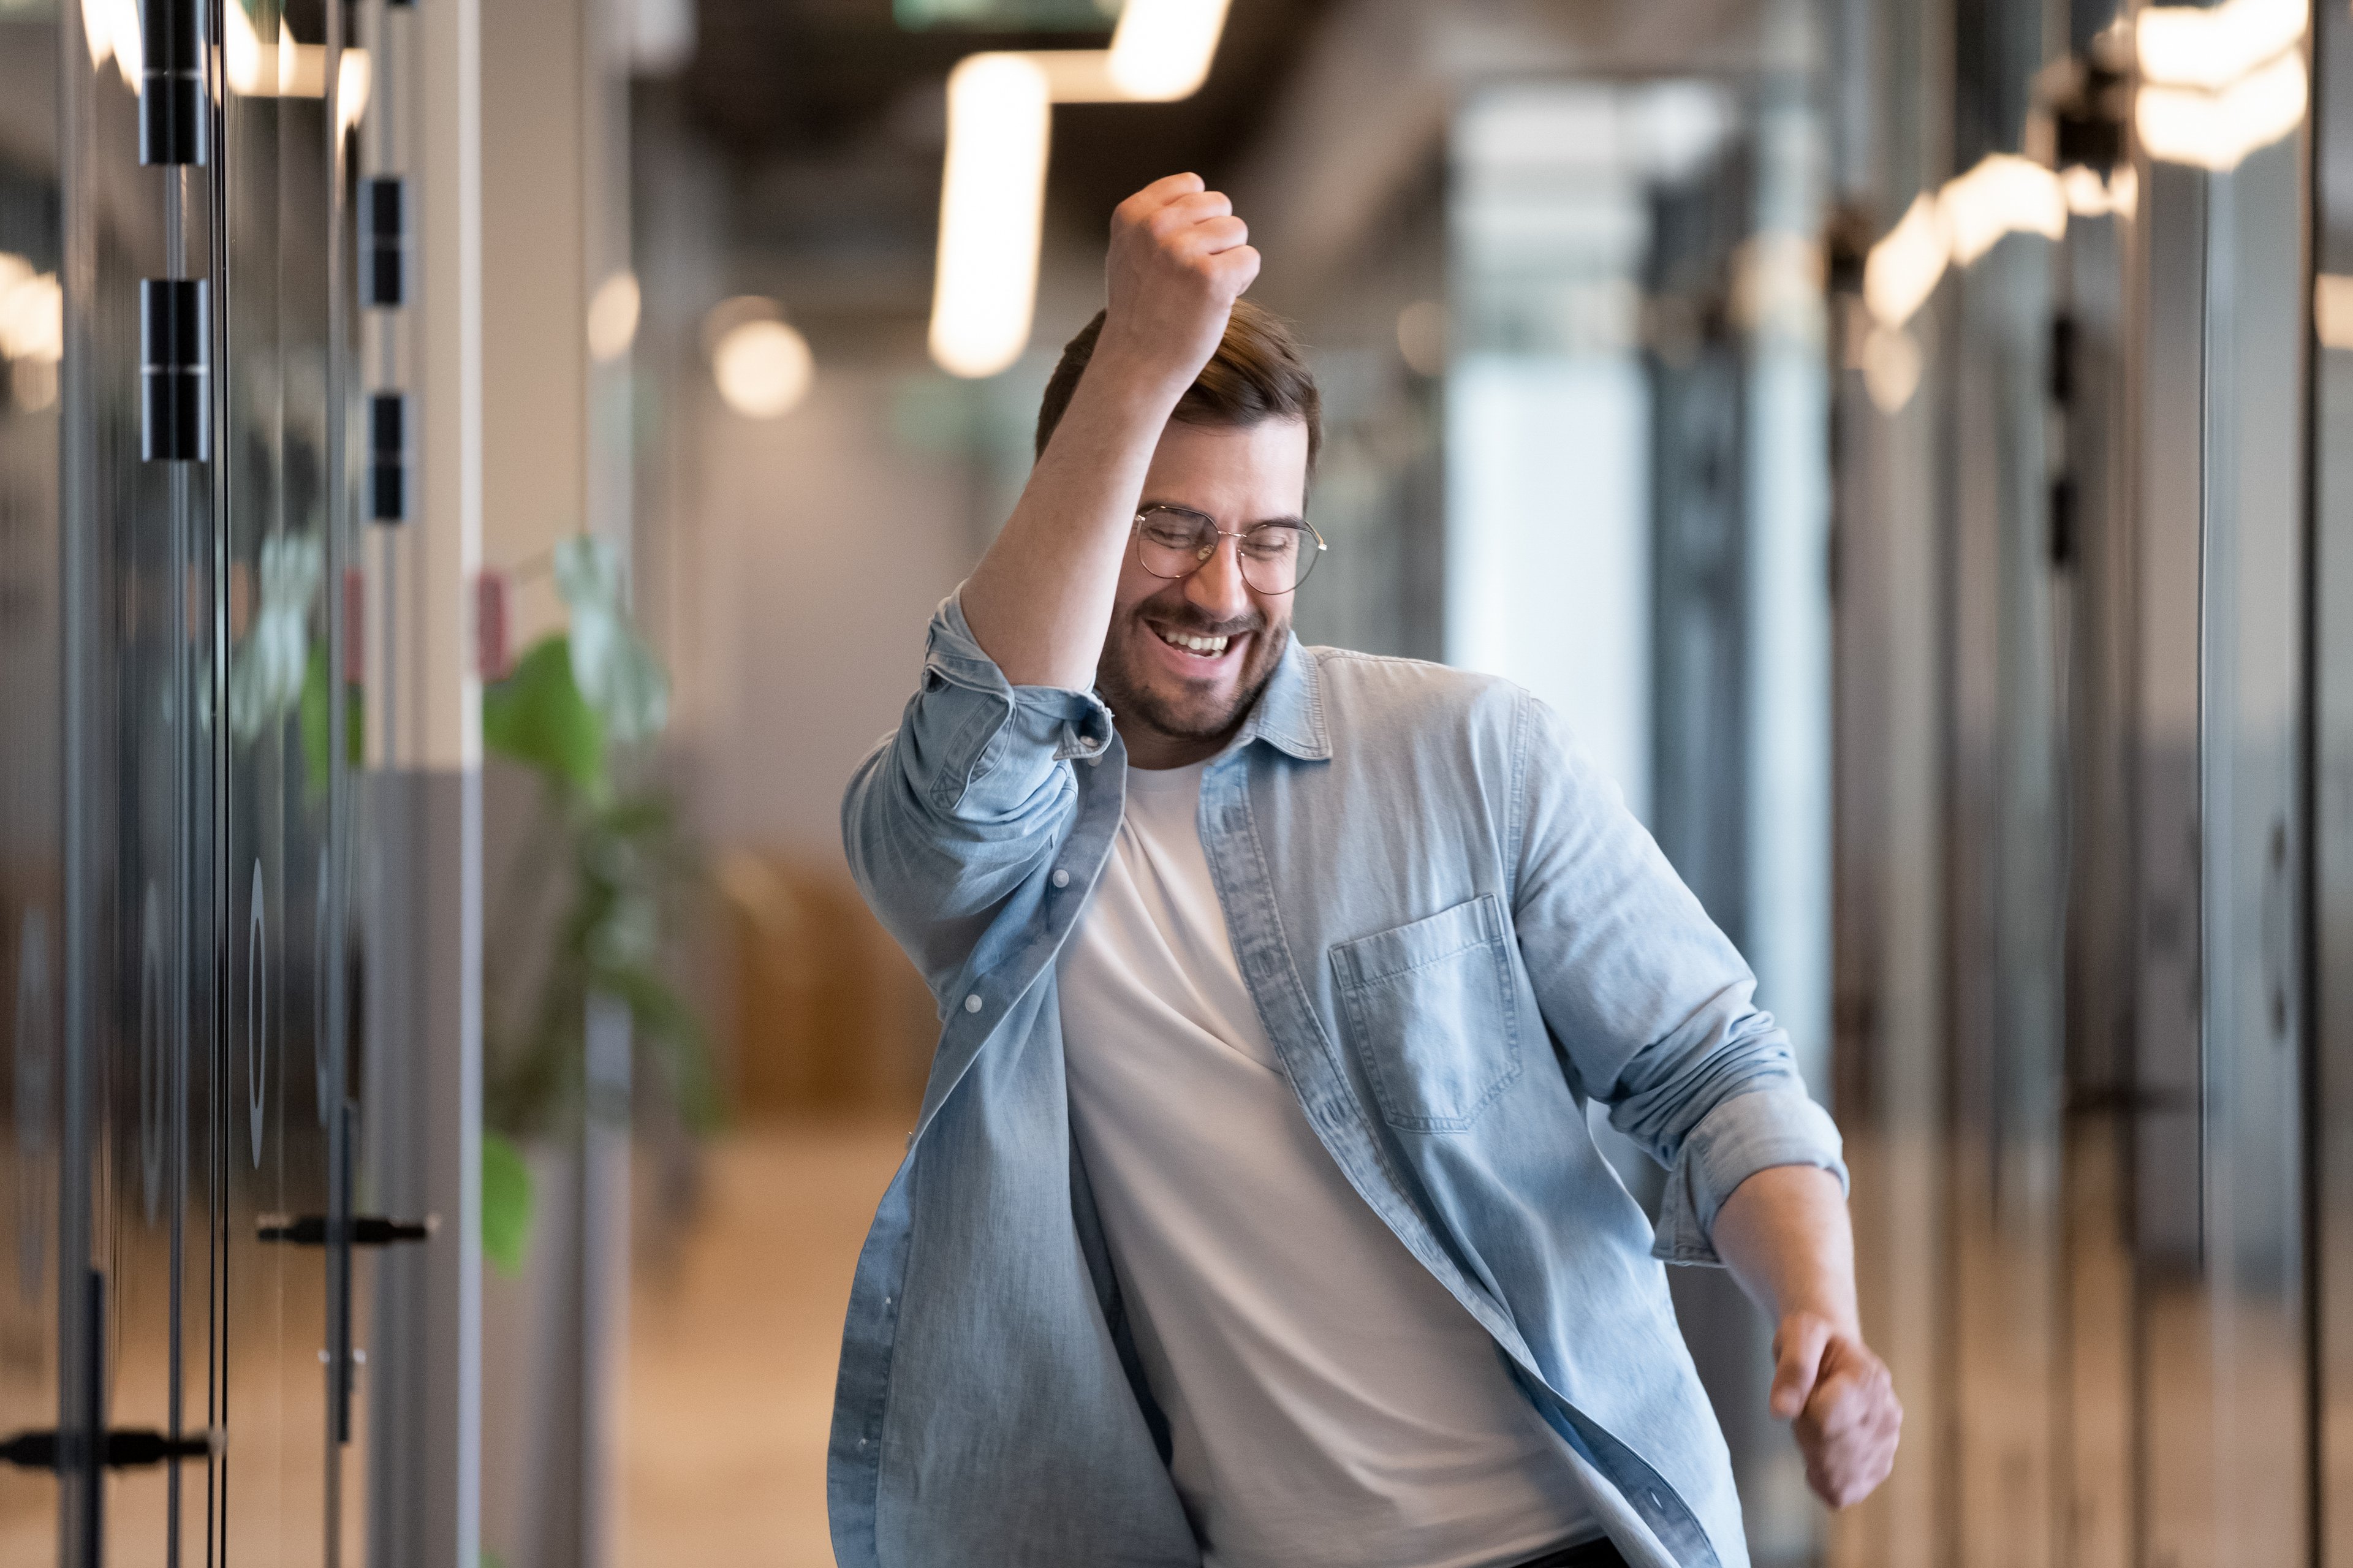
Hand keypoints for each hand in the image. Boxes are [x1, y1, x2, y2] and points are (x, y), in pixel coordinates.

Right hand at [1097, 173, 1260, 394]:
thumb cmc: (1139, 313)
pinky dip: (1241, 283)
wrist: (1136, 365)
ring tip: (1200, 291)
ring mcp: (1182, 251)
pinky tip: (1215, 303)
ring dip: (1228, 260)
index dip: (1197, 219)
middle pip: (1219, 205)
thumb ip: (1155, 218)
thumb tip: (1198, 191)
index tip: (1179, 252)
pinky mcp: (1211, 278)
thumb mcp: (1128, 251)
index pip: (1191, 185)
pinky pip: (1250, 259)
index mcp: (1132, 215)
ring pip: (1238, 230)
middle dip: (1216, 238)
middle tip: (1191, 277)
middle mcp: (1155, 227)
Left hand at [1769, 1310, 1900, 1507]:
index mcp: (1867, 1378)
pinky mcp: (1882, 1461)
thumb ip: (1792, 1368)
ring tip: (1813, 1433)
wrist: (1837, 1351)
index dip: (1803, 1417)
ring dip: (1816, 1462)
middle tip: (1804, 1418)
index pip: (1827, 1420)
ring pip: (1844, 1478)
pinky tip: (1820, 1458)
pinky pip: (1850, 1490)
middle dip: (1807, 1441)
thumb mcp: (1797, 1335)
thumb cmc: (1814, 1341)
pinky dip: (1828, 1481)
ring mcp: (1888, 1440)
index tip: (1799, 1401)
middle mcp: (1886, 1412)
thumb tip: (1782, 1410)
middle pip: (1834, 1453)